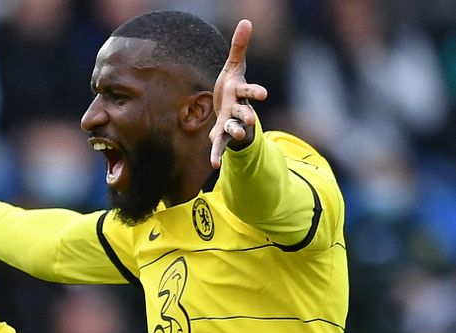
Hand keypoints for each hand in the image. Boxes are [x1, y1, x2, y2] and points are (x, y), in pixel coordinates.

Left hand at [209, 19, 267, 168]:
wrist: (228, 110)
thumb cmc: (232, 87)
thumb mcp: (234, 67)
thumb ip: (239, 47)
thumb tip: (246, 21)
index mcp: (241, 94)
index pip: (250, 92)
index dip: (256, 93)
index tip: (263, 95)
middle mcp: (239, 110)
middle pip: (244, 113)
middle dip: (246, 115)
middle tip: (250, 118)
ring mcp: (231, 124)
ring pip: (233, 129)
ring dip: (232, 132)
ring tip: (227, 137)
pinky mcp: (222, 135)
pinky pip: (220, 145)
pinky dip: (217, 154)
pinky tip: (214, 165)